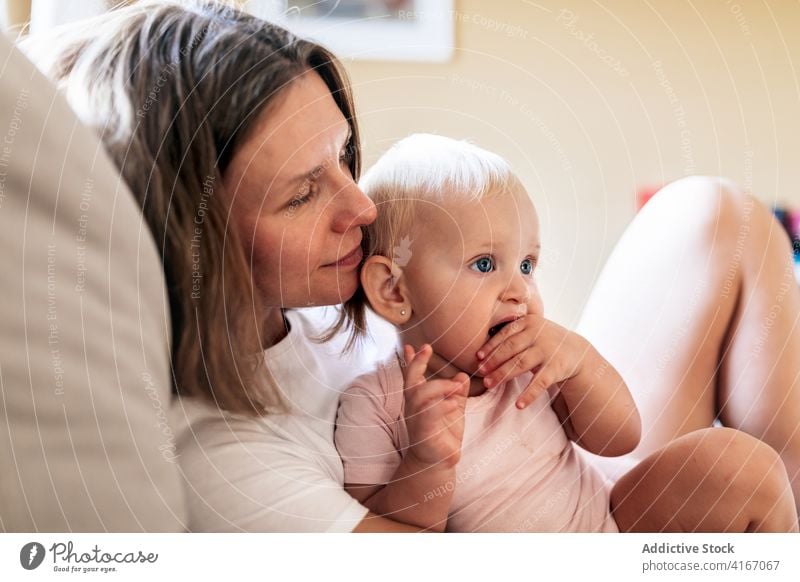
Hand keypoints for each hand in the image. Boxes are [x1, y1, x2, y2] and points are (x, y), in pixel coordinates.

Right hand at [402, 344, 468, 467]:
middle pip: (410, 381)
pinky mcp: (424, 434)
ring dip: (438, 386)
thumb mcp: (453, 409)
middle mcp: (414, 408)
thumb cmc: (443, 435)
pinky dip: (442, 407)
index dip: (414, 360)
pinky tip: (454, 403)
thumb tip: (462, 376)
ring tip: (456, 385)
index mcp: (419, 400)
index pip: (413, 376)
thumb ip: (457, 393)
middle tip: (427, 349)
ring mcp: (417, 420)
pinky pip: (429, 416)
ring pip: (419, 396)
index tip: (419, 345)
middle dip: (416, 363)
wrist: (439, 463)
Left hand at [475, 314, 590, 408]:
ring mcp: (548, 350)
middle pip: (510, 348)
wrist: (576, 351)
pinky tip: (518, 405)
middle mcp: (538, 334)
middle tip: (480, 373)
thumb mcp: (530, 331)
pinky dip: (529, 394)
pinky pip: (540, 382)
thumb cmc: (543, 341)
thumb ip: (511, 336)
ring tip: (489, 385)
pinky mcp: (557, 367)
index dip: (490, 346)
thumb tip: (479, 353)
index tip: (478, 358)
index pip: (505, 334)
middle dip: (493, 361)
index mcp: (528, 323)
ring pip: (521, 364)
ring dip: (503, 374)